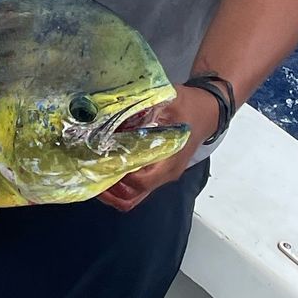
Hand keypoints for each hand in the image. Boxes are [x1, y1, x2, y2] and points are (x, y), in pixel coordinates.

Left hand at [98, 87, 202, 213]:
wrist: (208, 111)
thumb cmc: (190, 106)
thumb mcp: (168, 100)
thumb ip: (144, 108)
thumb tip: (114, 113)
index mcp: (170, 160)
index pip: (140, 181)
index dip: (119, 176)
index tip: (101, 162)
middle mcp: (165, 174)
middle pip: (133, 196)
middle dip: (109, 190)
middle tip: (89, 172)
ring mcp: (161, 175)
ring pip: (133, 196)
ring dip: (112, 190)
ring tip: (93, 172)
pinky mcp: (157, 172)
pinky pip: (136, 187)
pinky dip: (119, 184)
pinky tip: (107, 166)